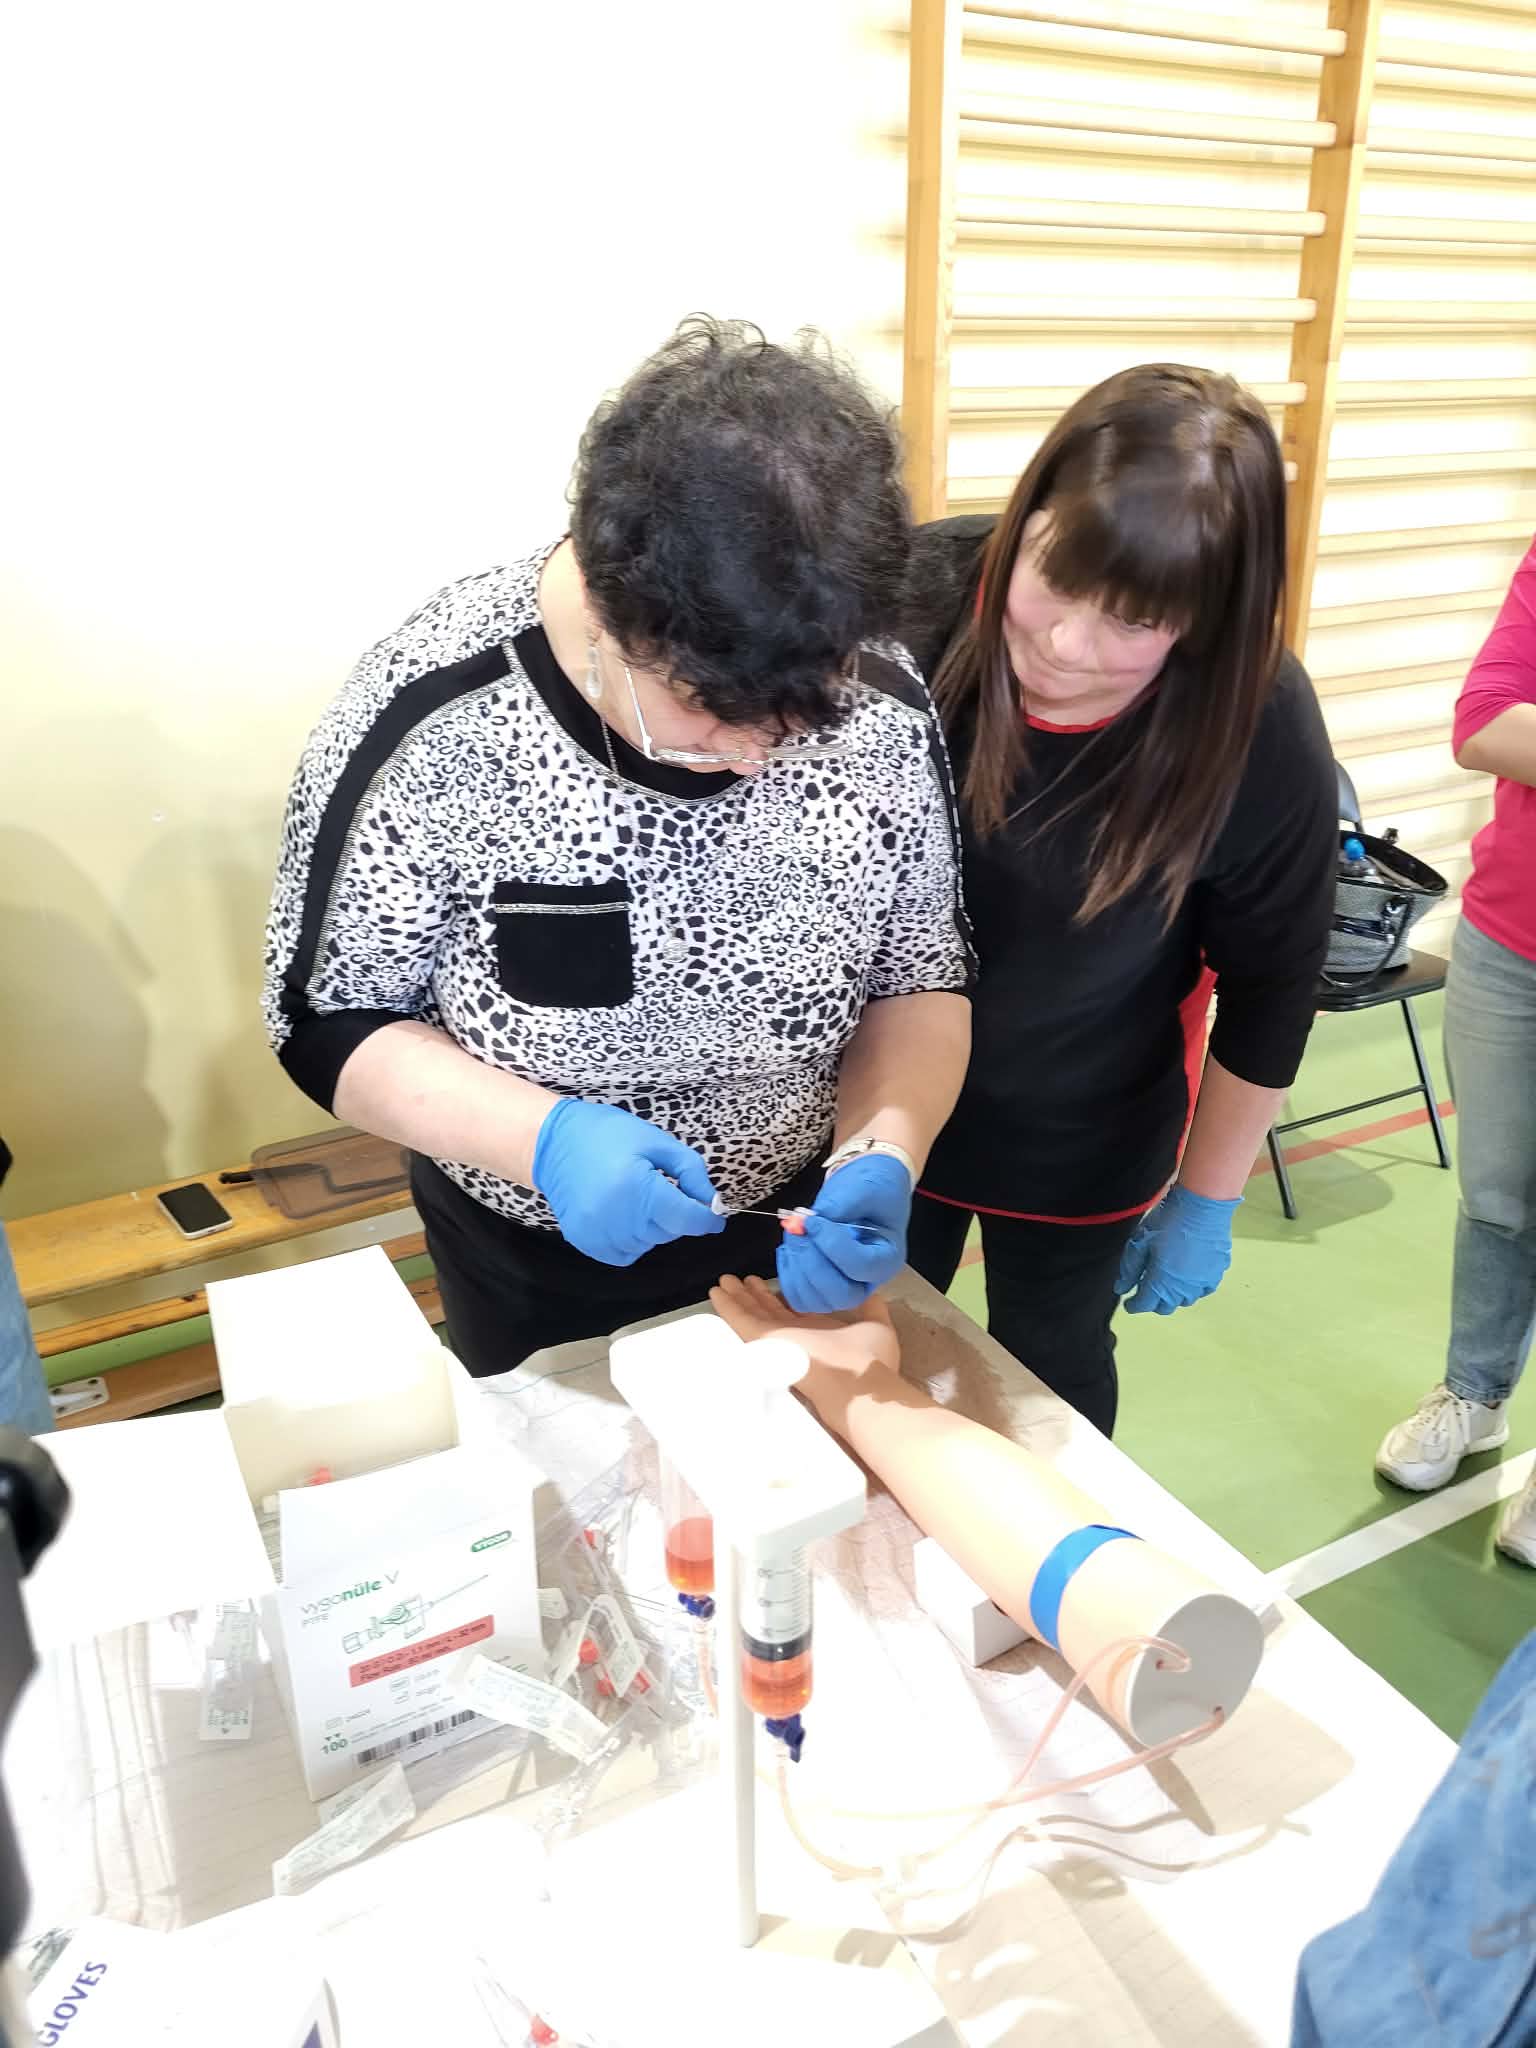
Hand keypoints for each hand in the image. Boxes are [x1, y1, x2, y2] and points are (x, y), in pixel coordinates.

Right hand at [531, 1097, 724, 1266]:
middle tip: (662, 1190)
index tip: (715, 1217)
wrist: (553, 1142)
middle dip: (676, 1216)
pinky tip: (625, 1218)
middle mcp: (617, 1216)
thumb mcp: (656, 1141)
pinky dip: (633, 1242)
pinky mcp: (584, 1241)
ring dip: (654, 1228)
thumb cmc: (608, 1135)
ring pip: (648, 1245)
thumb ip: (690, 1172)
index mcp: (638, 1187)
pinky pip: (624, 1255)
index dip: (707, 1219)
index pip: (687, 1219)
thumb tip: (713, 1202)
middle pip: (669, 1232)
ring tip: (639, 1201)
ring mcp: (598, 1232)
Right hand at [709, 1274, 901, 1434]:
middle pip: (769, 1312)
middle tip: (740, 1279)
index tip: (771, 1283)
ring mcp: (778, 1340)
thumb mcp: (876, 1323)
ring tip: (725, 1280)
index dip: (781, 1297)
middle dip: (755, 1295)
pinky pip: (742, 1320)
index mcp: (819, 1332)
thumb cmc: (868, 1360)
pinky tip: (716, 1292)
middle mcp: (796, 1336)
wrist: (855, 1386)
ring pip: (753, 1314)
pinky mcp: (764, 1342)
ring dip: (738, 1296)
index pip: (794, 1312)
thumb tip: (867, 1285)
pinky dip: (728, 1306)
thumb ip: (871, 1304)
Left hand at [777, 1154, 911, 1312]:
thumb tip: (808, 1224)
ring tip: (792, 1237)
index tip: (812, 1220)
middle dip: (812, 1264)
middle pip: (841, 1294)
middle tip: (797, 1231)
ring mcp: (847, 1286)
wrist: (869, 1190)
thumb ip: (840, 1206)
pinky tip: (787, 1251)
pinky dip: (789, 1279)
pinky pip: (803, 1298)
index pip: (860, 1265)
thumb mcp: (864, 1188)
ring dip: (798, 1271)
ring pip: (818, 1301)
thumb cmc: (874, 1187)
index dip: (832, 1245)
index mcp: (888, 1257)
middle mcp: (869, 1280)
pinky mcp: (826, 1285)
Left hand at [1115, 1183, 1239, 1316]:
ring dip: (1173, 1297)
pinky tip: (1188, 1278)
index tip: (1129, 1303)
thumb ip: (1129, 1268)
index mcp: (1161, 1282)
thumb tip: (1121, 1289)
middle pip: (1165, 1307)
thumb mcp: (1140, 1242)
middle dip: (1153, 1303)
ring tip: (1166, 1283)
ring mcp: (1202, 1282)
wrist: (1203, 1205)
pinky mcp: (1217, 1272)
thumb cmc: (1168, 1220)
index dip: (1134, 1305)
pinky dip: (1193, 1289)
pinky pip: (1204, 1290)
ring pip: (1185, 1301)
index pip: (1145, 1304)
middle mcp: (1183, 1289)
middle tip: (1146, 1290)